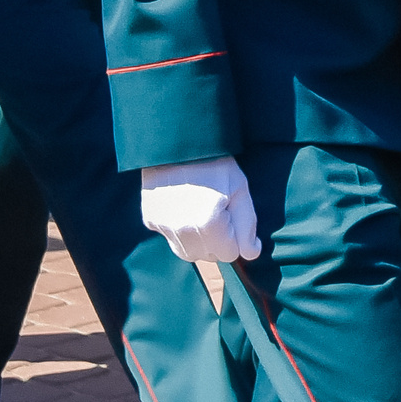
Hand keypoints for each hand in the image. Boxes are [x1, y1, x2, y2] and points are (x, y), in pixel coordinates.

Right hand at [140, 156, 260, 263]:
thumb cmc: (216, 164)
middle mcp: (183, 231)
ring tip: (203, 213)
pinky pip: (170, 237)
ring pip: (187, 252)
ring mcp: (163, 227)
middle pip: (207, 257)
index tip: (233, 216)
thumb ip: (247, 226)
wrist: (178, 144)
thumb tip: (250, 254)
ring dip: (199, 241)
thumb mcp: (240, 190)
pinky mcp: (150, 220)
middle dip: (218, 243)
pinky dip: (180, 230)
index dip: (236, 238)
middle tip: (221, 214)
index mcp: (209, 224)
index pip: (229, 254)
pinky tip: (185, 206)